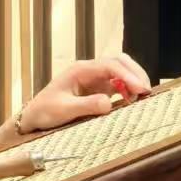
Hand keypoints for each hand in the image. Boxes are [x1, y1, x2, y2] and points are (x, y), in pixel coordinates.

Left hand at [17, 55, 151, 133]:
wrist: (34, 117)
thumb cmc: (45, 111)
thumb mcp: (63, 110)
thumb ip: (86, 106)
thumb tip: (108, 104)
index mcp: (80, 70)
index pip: (110, 65)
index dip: (127, 75)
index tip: (139, 88)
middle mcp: (90, 71)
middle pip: (119, 62)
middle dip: (135, 73)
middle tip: (147, 90)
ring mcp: (95, 79)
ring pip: (121, 71)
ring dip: (134, 80)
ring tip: (144, 96)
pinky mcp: (98, 90)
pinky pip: (118, 85)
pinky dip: (129, 90)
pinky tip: (134, 101)